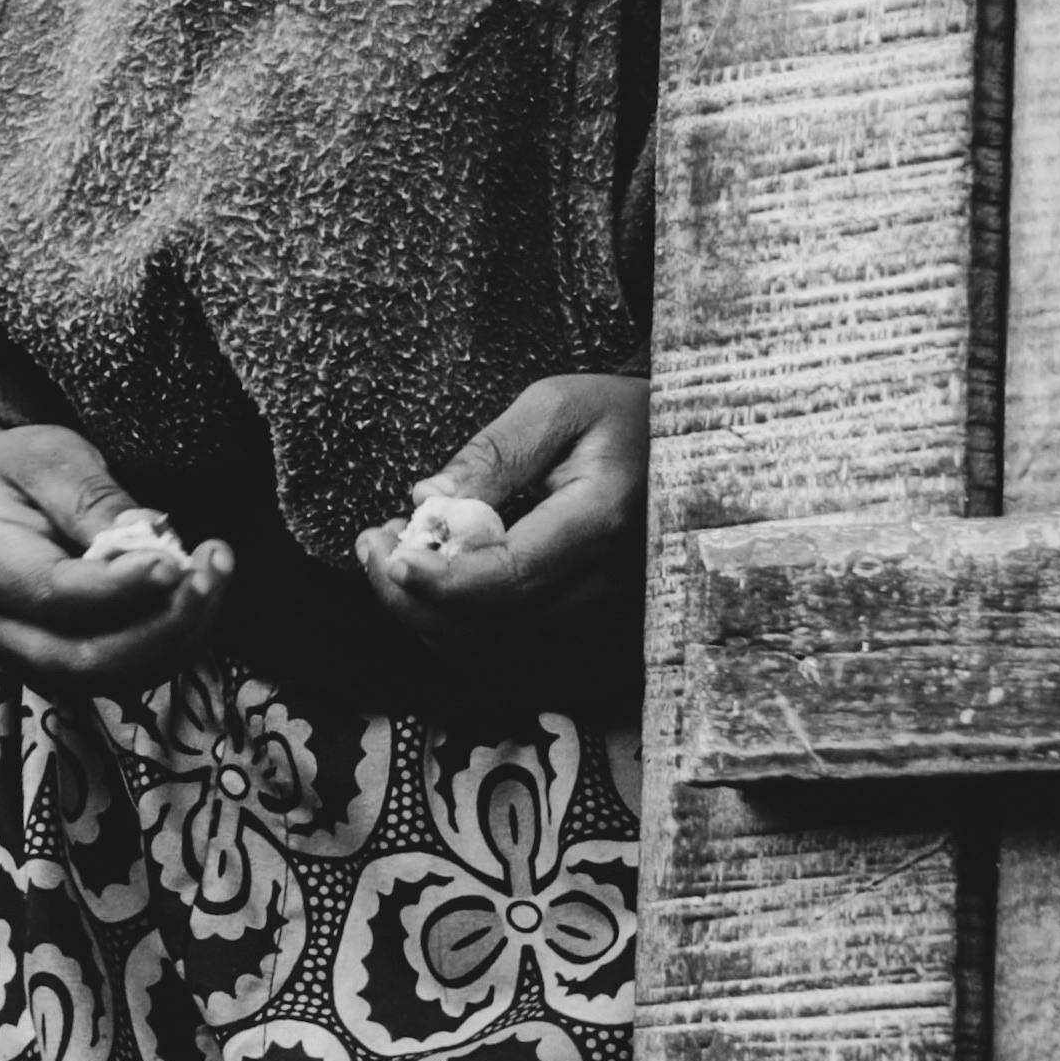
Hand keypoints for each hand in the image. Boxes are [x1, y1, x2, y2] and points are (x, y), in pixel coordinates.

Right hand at [0, 417, 235, 691]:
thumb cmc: (9, 475)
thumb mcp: (44, 457)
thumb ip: (90, 498)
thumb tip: (148, 537)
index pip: (55, 595)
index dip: (120, 586)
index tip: (173, 561)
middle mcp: (1, 630)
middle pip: (86, 659)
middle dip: (163, 625)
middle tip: (210, 571)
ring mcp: (31, 660)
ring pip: (115, 677)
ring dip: (179, 635)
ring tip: (215, 571)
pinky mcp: (65, 668)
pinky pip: (128, 674)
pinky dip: (174, 642)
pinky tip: (198, 593)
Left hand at [355, 373, 649, 674]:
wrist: (686, 451)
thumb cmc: (621, 419)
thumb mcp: (558, 406)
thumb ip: (493, 453)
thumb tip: (429, 500)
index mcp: (604, 522)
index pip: (513, 576)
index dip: (442, 578)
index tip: (389, 553)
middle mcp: (609, 585)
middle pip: (496, 625)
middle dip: (416, 598)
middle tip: (373, 546)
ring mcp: (603, 617)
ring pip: (497, 649)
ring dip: (429, 616)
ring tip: (393, 557)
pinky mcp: (592, 629)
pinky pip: (513, 653)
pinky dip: (457, 629)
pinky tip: (431, 585)